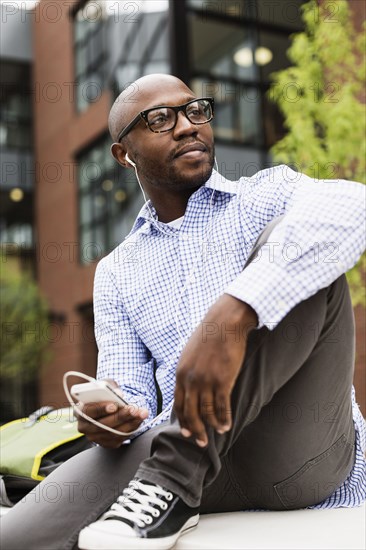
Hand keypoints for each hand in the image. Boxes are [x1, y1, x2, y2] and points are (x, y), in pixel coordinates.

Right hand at [75, 379, 148, 447]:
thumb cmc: (103, 394)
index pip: (88, 411)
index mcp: (80, 411)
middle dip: (121, 416)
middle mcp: (84, 427)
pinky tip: (139, 420)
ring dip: (130, 423)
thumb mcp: (104, 385)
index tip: (114, 405)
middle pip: (103, 424)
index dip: (101, 409)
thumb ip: (110, 387)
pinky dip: (131, 429)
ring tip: (141, 413)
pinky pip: (119, 439)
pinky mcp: (105, 443)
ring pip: (113, 433)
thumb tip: (119, 394)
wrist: (104, 406)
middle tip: (134, 409)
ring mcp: (94, 437)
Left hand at [174, 294, 256, 447]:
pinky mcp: (222, 381)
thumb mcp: (190, 353)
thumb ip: (187, 369)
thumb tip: (188, 381)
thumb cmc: (209, 335)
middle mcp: (190, 380)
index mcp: (180, 374)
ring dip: (212, 427)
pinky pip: (222, 407)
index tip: (186, 432)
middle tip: (201, 443)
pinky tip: (227, 426)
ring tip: (219, 433)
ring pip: (207, 413)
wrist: (224, 323)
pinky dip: (224, 419)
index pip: (178, 404)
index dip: (183, 420)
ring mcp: (205, 382)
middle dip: (195, 431)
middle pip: (190, 413)